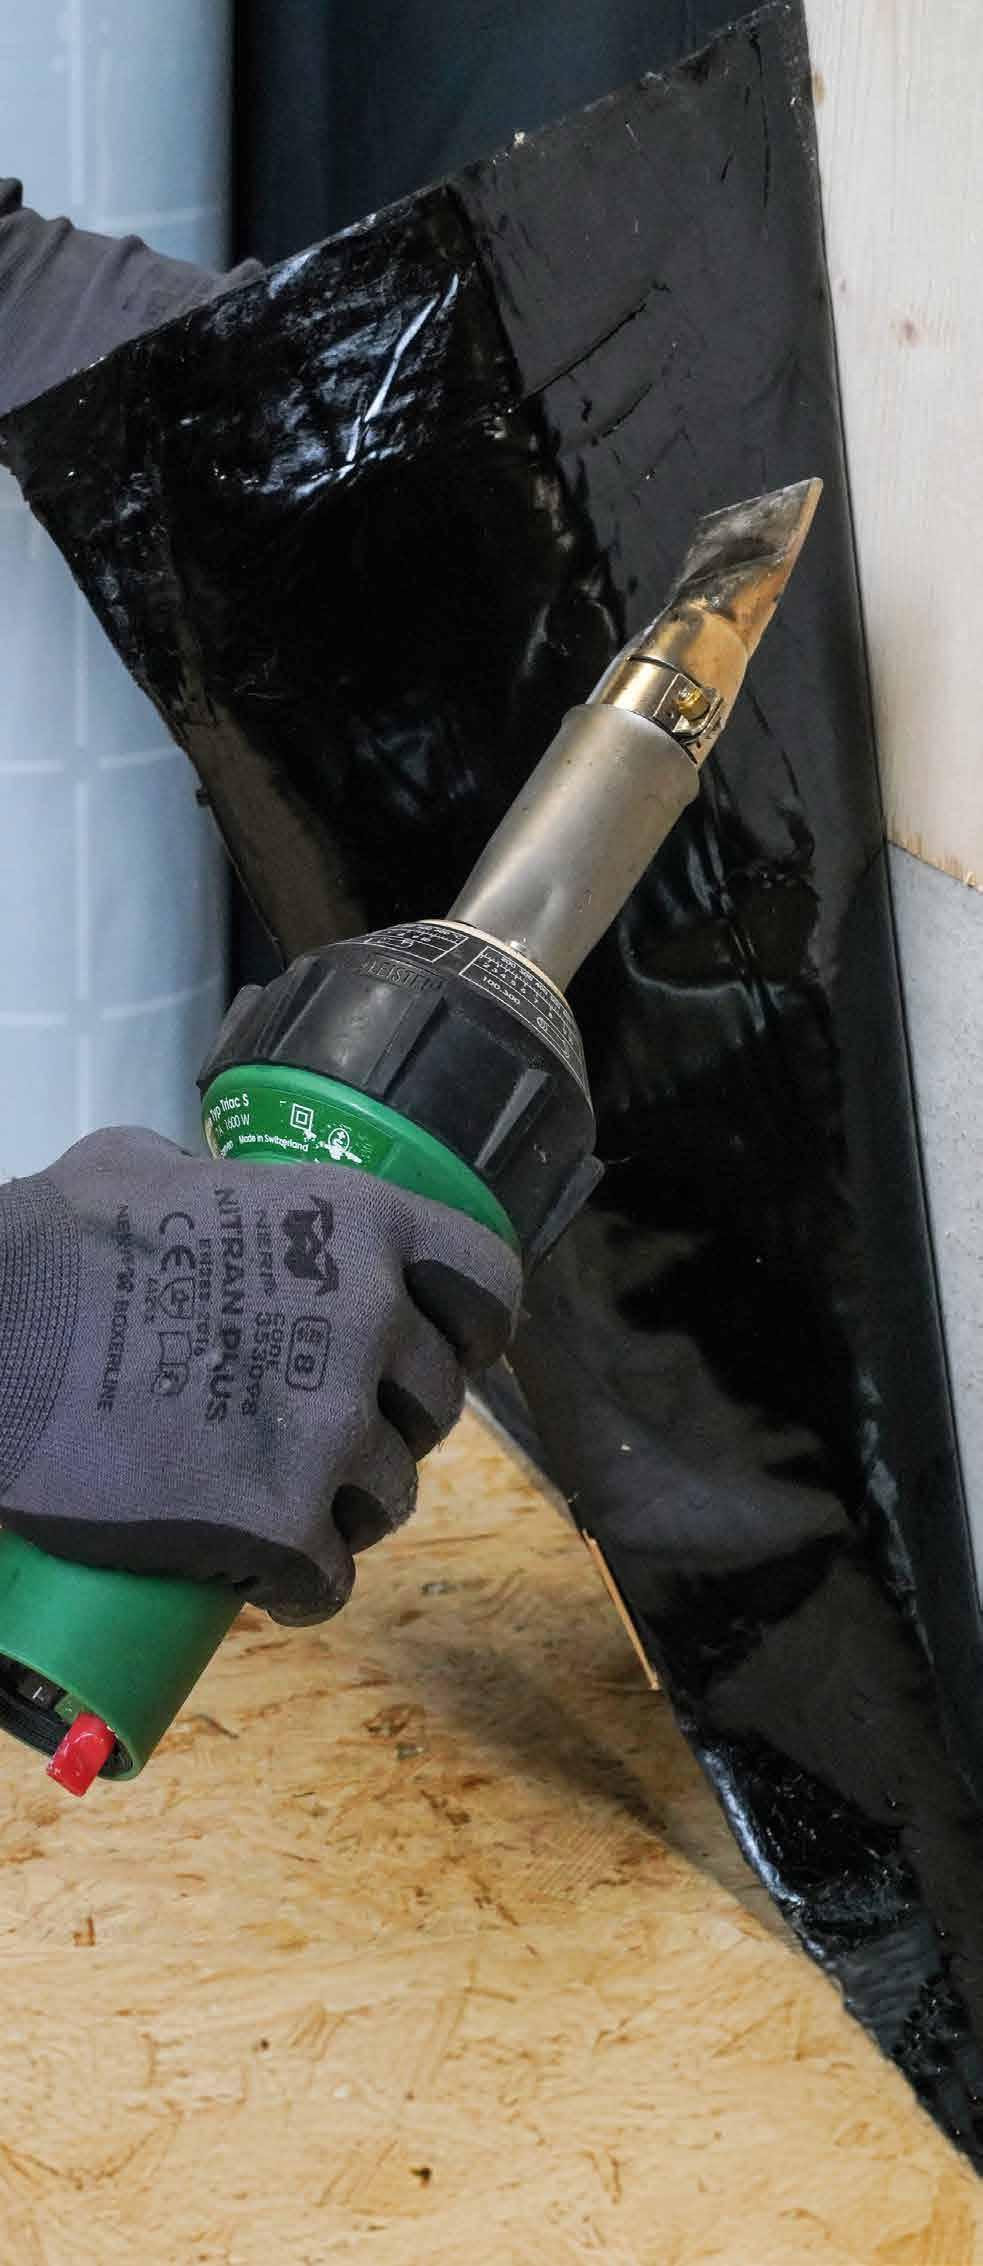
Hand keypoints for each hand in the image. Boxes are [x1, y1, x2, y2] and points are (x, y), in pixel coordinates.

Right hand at [0, 1128, 520, 1621]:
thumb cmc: (51, 1245)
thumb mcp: (146, 1166)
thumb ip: (211, 1180)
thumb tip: (206, 1188)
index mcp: (357, 1225)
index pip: (485, 1285)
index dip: (467, 1329)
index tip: (433, 1353)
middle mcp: (368, 1325)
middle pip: (433, 1406)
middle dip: (389, 1425)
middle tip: (319, 1435)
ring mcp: (331, 1431)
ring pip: (388, 1499)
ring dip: (348, 1509)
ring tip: (283, 1506)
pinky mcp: (280, 1524)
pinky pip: (329, 1580)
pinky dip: (303, 1589)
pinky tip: (266, 1580)